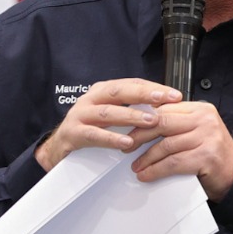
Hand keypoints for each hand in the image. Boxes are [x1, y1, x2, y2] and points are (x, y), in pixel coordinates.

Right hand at [35, 78, 178, 170]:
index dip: (153, 88)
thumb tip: (164, 109)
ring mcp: (80, 115)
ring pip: (108, 113)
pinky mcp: (73, 134)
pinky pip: (94, 135)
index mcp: (102, 91)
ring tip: (151, 121)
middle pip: (119, 92)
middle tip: (164, 100)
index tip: (174, 95)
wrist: (58, 148)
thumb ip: (131, 110)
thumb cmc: (89, 130)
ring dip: (131, 116)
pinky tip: (126, 142)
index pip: (131, 84)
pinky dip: (111, 138)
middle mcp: (91, 99)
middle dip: (144, 95)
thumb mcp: (111, 116)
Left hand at [127, 101, 232, 200]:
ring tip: (136, 166)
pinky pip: (173, 163)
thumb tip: (143, 123)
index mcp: (200, 109)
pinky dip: (156, 170)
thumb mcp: (197, 131)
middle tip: (127, 146)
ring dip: (146, 158)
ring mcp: (207, 137)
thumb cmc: (212, 153)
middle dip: (140, 135)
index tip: (129, 127)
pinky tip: (147, 175)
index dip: (144, 118)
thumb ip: (177, 124)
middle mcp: (205, 119)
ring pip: (166, 145)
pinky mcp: (206, 156)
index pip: (166, 108)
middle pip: (163, 123)